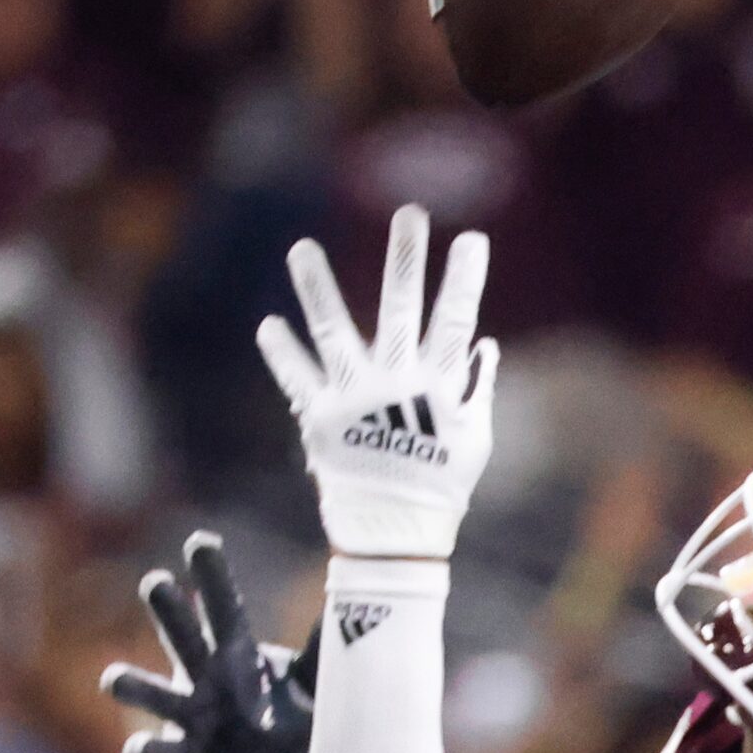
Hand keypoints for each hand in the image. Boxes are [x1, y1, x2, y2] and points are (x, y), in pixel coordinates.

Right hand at [104, 531, 319, 752]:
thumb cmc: (296, 723)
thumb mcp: (317, 687)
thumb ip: (328, 654)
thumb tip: (357, 609)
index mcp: (239, 654)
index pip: (225, 607)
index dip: (213, 576)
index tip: (199, 542)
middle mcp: (206, 677)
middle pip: (182, 636)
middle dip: (168, 611)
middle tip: (155, 582)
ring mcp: (190, 717)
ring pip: (154, 693)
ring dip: (132, 684)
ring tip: (113, 679)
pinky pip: (158, 752)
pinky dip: (145, 749)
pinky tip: (136, 748)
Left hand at [257, 205, 497, 559]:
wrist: (394, 538)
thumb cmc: (440, 490)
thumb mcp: (474, 440)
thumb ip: (476, 389)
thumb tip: (485, 344)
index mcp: (437, 387)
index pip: (455, 321)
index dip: (465, 279)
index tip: (472, 239)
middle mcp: (395, 384)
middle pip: (400, 308)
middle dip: (407, 258)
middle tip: (409, 213)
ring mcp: (354, 399)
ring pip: (334, 331)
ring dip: (318, 288)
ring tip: (301, 248)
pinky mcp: (321, 420)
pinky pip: (297, 379)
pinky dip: (281, 353)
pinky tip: (267, 323)